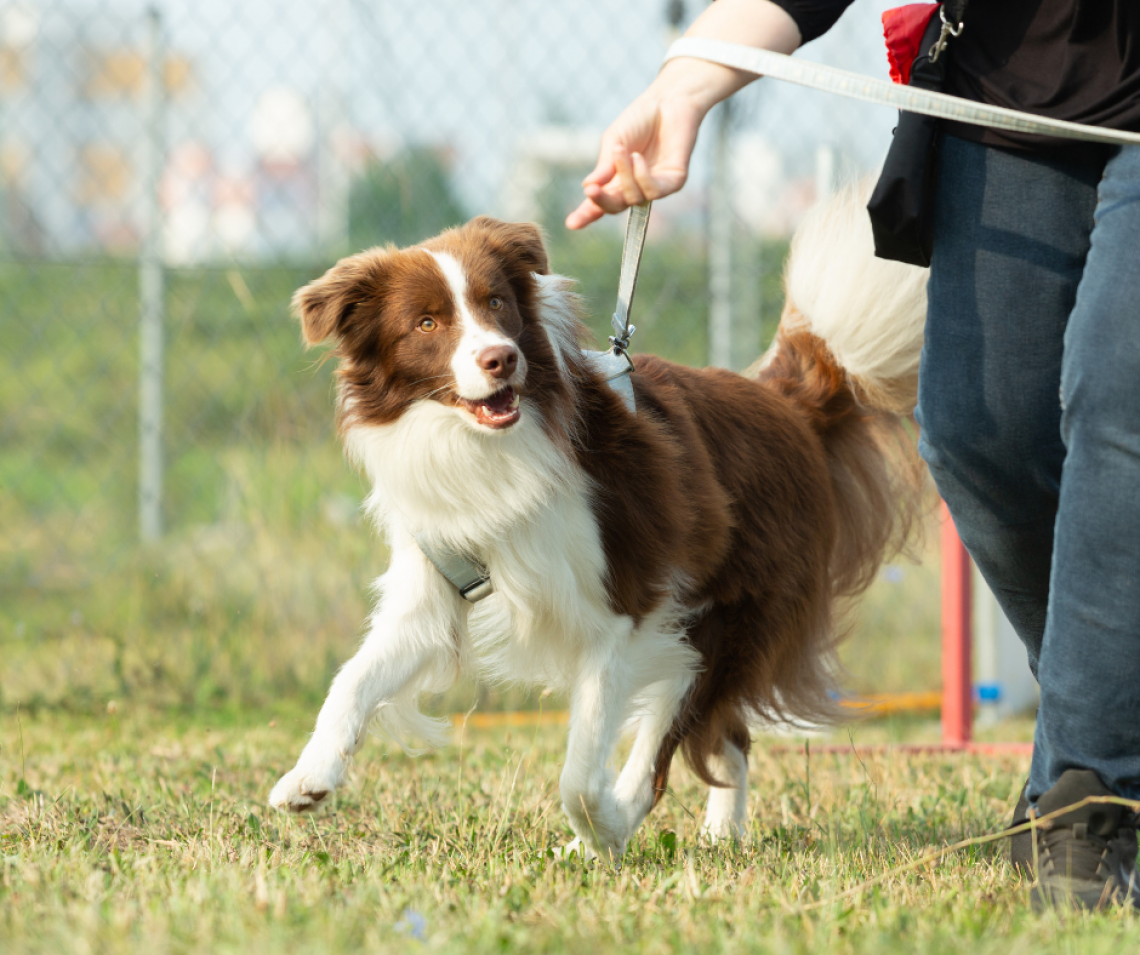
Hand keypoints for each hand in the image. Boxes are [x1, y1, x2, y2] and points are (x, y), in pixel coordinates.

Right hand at [565, 0, 800, 229]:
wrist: (669, 100)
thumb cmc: (640, 118)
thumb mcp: (614, 141)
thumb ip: (604, 166)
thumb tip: (588, 188)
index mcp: (617, 178)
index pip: (601, 202)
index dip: (586, 214)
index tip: (571, 224)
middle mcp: (636, 186)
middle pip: (616, 207)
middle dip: (602, 201)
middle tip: (591, 191)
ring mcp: (655, 186)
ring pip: (634, 198)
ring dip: (624, 177)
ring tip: (623, 151)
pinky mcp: (674, 181)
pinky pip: (654, 191)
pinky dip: (642, 176)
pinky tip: (638, 158)